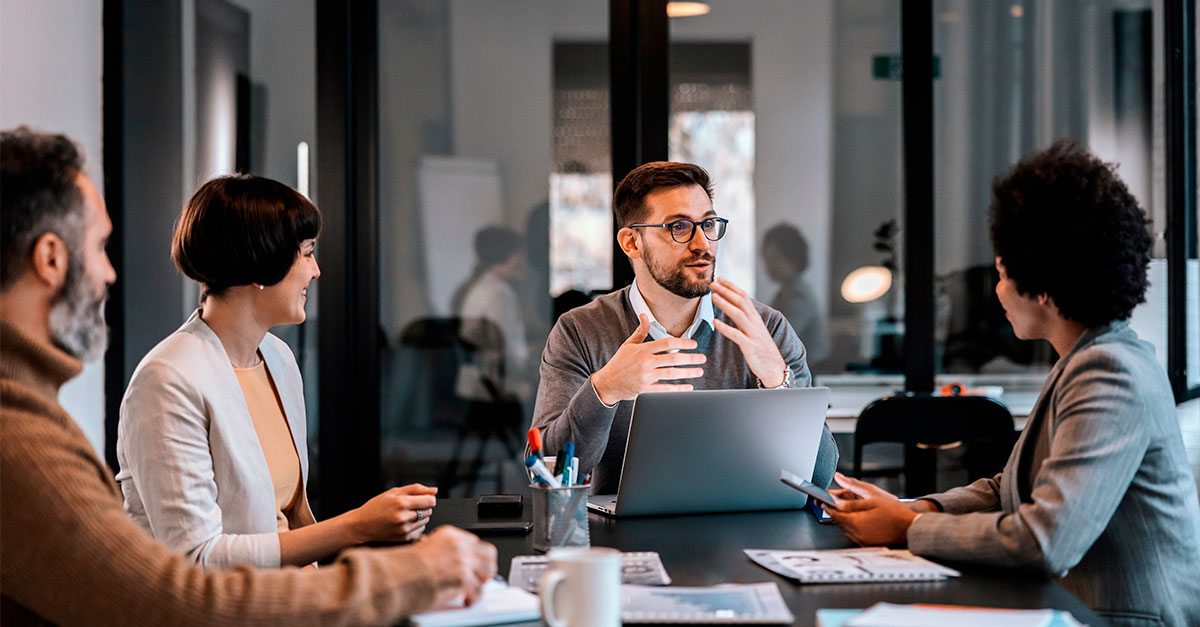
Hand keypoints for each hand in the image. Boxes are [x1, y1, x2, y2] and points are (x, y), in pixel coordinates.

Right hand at [350, 484, 437, 542]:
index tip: (423, 498)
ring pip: (426, 520)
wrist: (362, 526)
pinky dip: (416, 525)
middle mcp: (403, 517)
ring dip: (420, 516)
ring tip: (405, 514)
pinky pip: (420, 530)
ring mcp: (404, 530)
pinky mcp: (404, 538)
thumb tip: (435, 490)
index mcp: (401, 503)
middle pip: (429, 510)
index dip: (428, 498)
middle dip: (423, 507)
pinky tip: (404, 523)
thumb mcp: (394, 492)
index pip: (430, 501)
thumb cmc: (376, 507)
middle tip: (409, 506)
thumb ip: (416, 489)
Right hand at [411, 526, 497, 608]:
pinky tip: (467, 600)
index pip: (474, 541)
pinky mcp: (461, 578)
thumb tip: (455, 563)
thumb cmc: (405, 566)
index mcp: (449, 535)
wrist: (396, 576)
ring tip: (475, 588)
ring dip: (483, 581)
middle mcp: (458, 545)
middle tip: (481, 577)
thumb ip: (445, 552)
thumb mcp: (427, 547)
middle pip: (488, 553)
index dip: (475, 556)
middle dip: (486, 566)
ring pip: (488, 570)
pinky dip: (474, 597)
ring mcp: (461, 561)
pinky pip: (478, 590)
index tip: (474, 564)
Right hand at [591, 313, 706, 405]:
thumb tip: (645, 315)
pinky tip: (689, 387)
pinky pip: (666, 390)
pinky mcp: (645, 390)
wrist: (607, 383)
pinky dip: (679, 389)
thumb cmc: (619, 363)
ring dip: (688, 372)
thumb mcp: (628, 344)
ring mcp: (645, 377)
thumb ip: (640, 331)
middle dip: (691, 358)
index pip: (667, 343)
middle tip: (702, 358)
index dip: (683, 342)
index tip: (694, 344)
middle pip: (673, 358)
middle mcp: (645, 362)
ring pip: (672, 374)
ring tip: (699, 371)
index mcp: (642, 350)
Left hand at [709, 278, 788, 386]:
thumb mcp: (754, 331)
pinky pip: (737, 335)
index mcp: (755, 318)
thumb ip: (745, 319)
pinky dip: (725, 328)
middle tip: (713, 283)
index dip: (732, 287)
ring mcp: (753, 334)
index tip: (720, 279)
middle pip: (741, 302)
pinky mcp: (750, 346)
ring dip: (725, 304)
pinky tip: (715, 322)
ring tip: (713, 296)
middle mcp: (755, 323)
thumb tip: (734, 308)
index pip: (744, 297)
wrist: (775, 368)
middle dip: (727, 291)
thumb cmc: (762, 350)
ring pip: (739, 315)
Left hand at [823, 473, 918, 545]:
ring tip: (847, 510)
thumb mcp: (871, 501)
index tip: (823, 501)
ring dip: (844, 520)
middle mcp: (857, 534)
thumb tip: (836, 503)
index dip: (828, 506)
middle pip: (839, 522)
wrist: (910, 527)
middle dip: (835, 512)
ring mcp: (862, 541)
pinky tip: (858, 520)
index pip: (835, 515)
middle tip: (833, 503)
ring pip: (846, 529)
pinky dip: (852, 526)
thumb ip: (851, 504)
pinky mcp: (867, 544)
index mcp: (856, 522)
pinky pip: (854, 534)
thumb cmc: (894, 513)